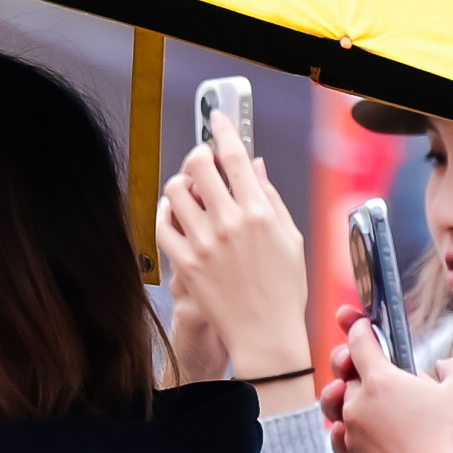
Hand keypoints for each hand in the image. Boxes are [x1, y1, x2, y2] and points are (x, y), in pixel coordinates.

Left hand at [154, 132, 313, 398]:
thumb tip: (254, 165)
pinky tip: (175, 213)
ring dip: (180, 183)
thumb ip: (270, 198)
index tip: (217, 119)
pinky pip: (162, 225)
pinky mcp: (185, 264)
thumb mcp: (290, 237)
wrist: (265, 333)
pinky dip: (165, 213)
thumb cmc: (284, 289)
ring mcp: (204, 243)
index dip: (223, 132)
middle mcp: (229, 223)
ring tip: (190, 189)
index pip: (235, 157)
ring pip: (175, 192)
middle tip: (201, 158)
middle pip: (199, 166)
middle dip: (198, 154)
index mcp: (260, 212)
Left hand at [329, 328, 452, 452]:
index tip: (361, 322)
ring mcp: (352, 435)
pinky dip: (344, 429)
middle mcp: (357, 405)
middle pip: (346, 376)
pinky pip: (338, 438)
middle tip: (362, 361)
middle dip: (352, 363)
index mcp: (380, 380)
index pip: (360, 343)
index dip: (360, 328)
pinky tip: (351, 429)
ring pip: (338, 407)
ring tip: (353, 394)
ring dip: (343, 396)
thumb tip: (441, 366)